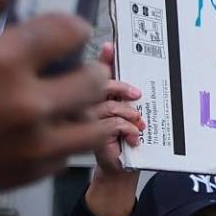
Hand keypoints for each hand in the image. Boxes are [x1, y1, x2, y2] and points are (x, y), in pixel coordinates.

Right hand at [87, 43, 143, 176]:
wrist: (118, 166)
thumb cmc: (118, 136)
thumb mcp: (121, 106)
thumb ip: (115, 83)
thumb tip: (111, 50)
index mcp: (84, 95)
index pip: (91, 71)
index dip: (102, 59)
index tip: (112, 49)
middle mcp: (78, 105)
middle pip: (100, 85)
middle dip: (122, 88)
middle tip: (136, 95)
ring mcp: (81, 121)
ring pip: (110, 106)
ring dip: (130, 115)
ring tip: (137, 124)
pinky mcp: (90, 136)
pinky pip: (114, 123)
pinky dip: (129, 129)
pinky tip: (132, 136)